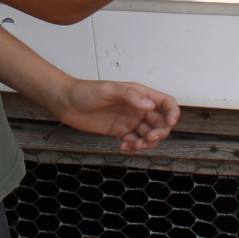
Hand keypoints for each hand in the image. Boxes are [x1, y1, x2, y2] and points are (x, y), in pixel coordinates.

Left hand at [49, 79, 180, 153]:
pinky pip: (135, 141)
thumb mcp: (108, 90)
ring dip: (147, 143)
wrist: (66, 102)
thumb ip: (129, 96)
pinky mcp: (120, 131)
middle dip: (159, 132)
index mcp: (139, 94)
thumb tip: (149, 105)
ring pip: (149, 135)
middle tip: (148, 138)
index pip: (165, 102)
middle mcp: (137, 107)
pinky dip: (134, 147)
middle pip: (160, 122)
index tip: (170, 123)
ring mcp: (129, 120)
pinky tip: (124, 147)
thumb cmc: (85, 91)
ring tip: (135, 145)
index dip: (172, 112)